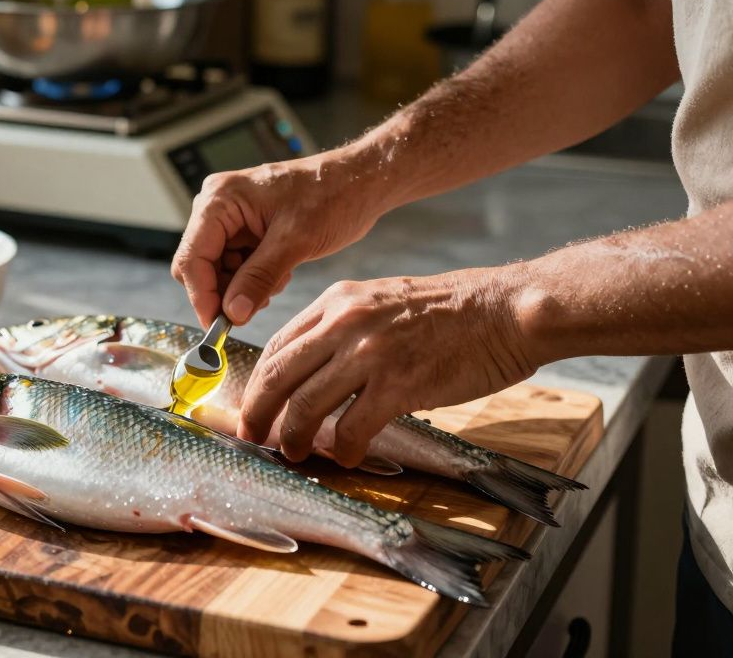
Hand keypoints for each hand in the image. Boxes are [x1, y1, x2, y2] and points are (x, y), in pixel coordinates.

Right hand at [170, 148, 392, 326]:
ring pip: (218, 270)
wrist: (360, 182)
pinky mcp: (246, 229)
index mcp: (220, 200)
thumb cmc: (332, 196)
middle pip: (199, 266)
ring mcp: (231, 218)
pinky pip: (236, 266)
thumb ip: (259, 278)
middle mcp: (217, 207)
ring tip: (277, 280)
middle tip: (251, 309)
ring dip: (242, 287)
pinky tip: (280, 272)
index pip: (192, 257)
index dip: (202, 296)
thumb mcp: (295, 241)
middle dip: (224, 292)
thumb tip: (232, 313)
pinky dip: (253, 279)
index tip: (218, 327)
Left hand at [237, 268, 538, 466]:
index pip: (277, 345)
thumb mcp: (380, 300)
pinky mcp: (398, 383)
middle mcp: (345, 323)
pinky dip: (341, 450)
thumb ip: (342, 327)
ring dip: (294, 437)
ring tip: (294, 453)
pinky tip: (345, 457)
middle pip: (278, 376)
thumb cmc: (449, 311)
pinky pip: (351, 427)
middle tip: (251, 438)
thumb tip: (310, 368)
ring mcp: (370, 353)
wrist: (505, 311)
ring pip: (306, 405)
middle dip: (257, 414)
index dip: (257, 383)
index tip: (252, 407)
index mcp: (337, 301)